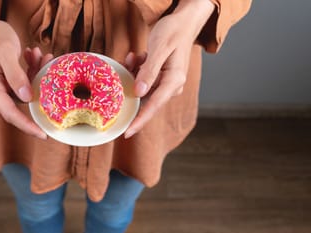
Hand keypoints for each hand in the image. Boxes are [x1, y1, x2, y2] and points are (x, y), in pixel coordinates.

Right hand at [0, 0, 51, 138]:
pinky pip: (26, 84)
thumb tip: (26, 98)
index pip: (10, 114)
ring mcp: (2, 89)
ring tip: (39, 54)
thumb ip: (16, 75)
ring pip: (27, 92)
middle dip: (38, 91)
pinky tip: (34, 55)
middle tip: (49, 70)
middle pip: (22, 104)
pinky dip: (33, 70)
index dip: (27, 126)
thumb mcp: (5, 51)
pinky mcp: (8, 84)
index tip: (43, 134)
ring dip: (36, 74)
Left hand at [124, 0, 215, 138]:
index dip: (139, 121)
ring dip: (133, 74)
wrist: (183, 22)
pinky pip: (142, 81)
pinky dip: (136, 69)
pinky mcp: (160, 79)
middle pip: (145, 100)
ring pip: (141, 89)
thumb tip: (139, 93)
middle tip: (126, 69)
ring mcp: (166, 83)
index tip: (127, 133)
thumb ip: (149, 71)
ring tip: (134, 57)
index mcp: (174, 81)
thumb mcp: (159, 48)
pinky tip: (137, 56)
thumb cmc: (173, 31)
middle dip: (131, 88)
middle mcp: (171, 86)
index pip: (154, 106)